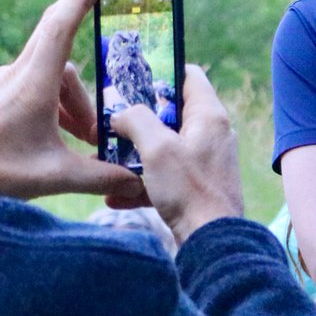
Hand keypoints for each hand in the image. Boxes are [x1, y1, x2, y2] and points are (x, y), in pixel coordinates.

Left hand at [0, 0, 145, 203]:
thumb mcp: (55, 176)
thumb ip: (101, 176)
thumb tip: (139, 179)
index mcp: (34, 83)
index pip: (62, 23)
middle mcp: (18, 73)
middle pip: (64, 49)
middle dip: (88, 42)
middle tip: (114, 34)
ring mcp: (4, 81)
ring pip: (52, 75)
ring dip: (75, 102)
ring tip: (87, 139)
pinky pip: (36, 86)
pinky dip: (56, 105)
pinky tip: (61, 138)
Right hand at [110, 65, 243, 244]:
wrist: (211, 243)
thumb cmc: (190, 191)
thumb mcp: (157, 148)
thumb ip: (136, 120)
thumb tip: (121, 114)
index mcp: (208, 116)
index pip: (188, 75)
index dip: (160, 71)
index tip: (131, 79)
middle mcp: (210, 134)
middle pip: (169, 113)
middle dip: (136, 120)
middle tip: (108, 125)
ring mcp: (203, 161)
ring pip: (162, 147)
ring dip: (133, 155)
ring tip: (104, 161)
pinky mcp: (195, 186)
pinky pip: (164, 176)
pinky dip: (142, 183)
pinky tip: (115, 197)